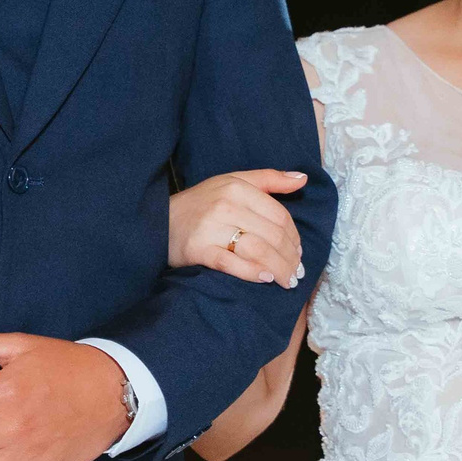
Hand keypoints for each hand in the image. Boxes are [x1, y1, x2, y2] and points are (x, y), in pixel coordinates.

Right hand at [169, 169, 307, 285]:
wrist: (159, 220)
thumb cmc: (202, 203)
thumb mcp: (233, 181)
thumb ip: (269, 179)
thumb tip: (302, 179)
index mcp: (237, 187)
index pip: (280, 216)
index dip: (295, 237)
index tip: (298, 252)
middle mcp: (225, 205)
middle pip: (272, 236)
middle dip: (290, 258)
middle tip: (296, 273)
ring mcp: (211, 227)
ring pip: (258, 250)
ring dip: (279, 269)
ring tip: (287, 281)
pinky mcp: (199, 249)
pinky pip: (233, 264)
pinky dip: (253, 273)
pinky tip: (265, 279)